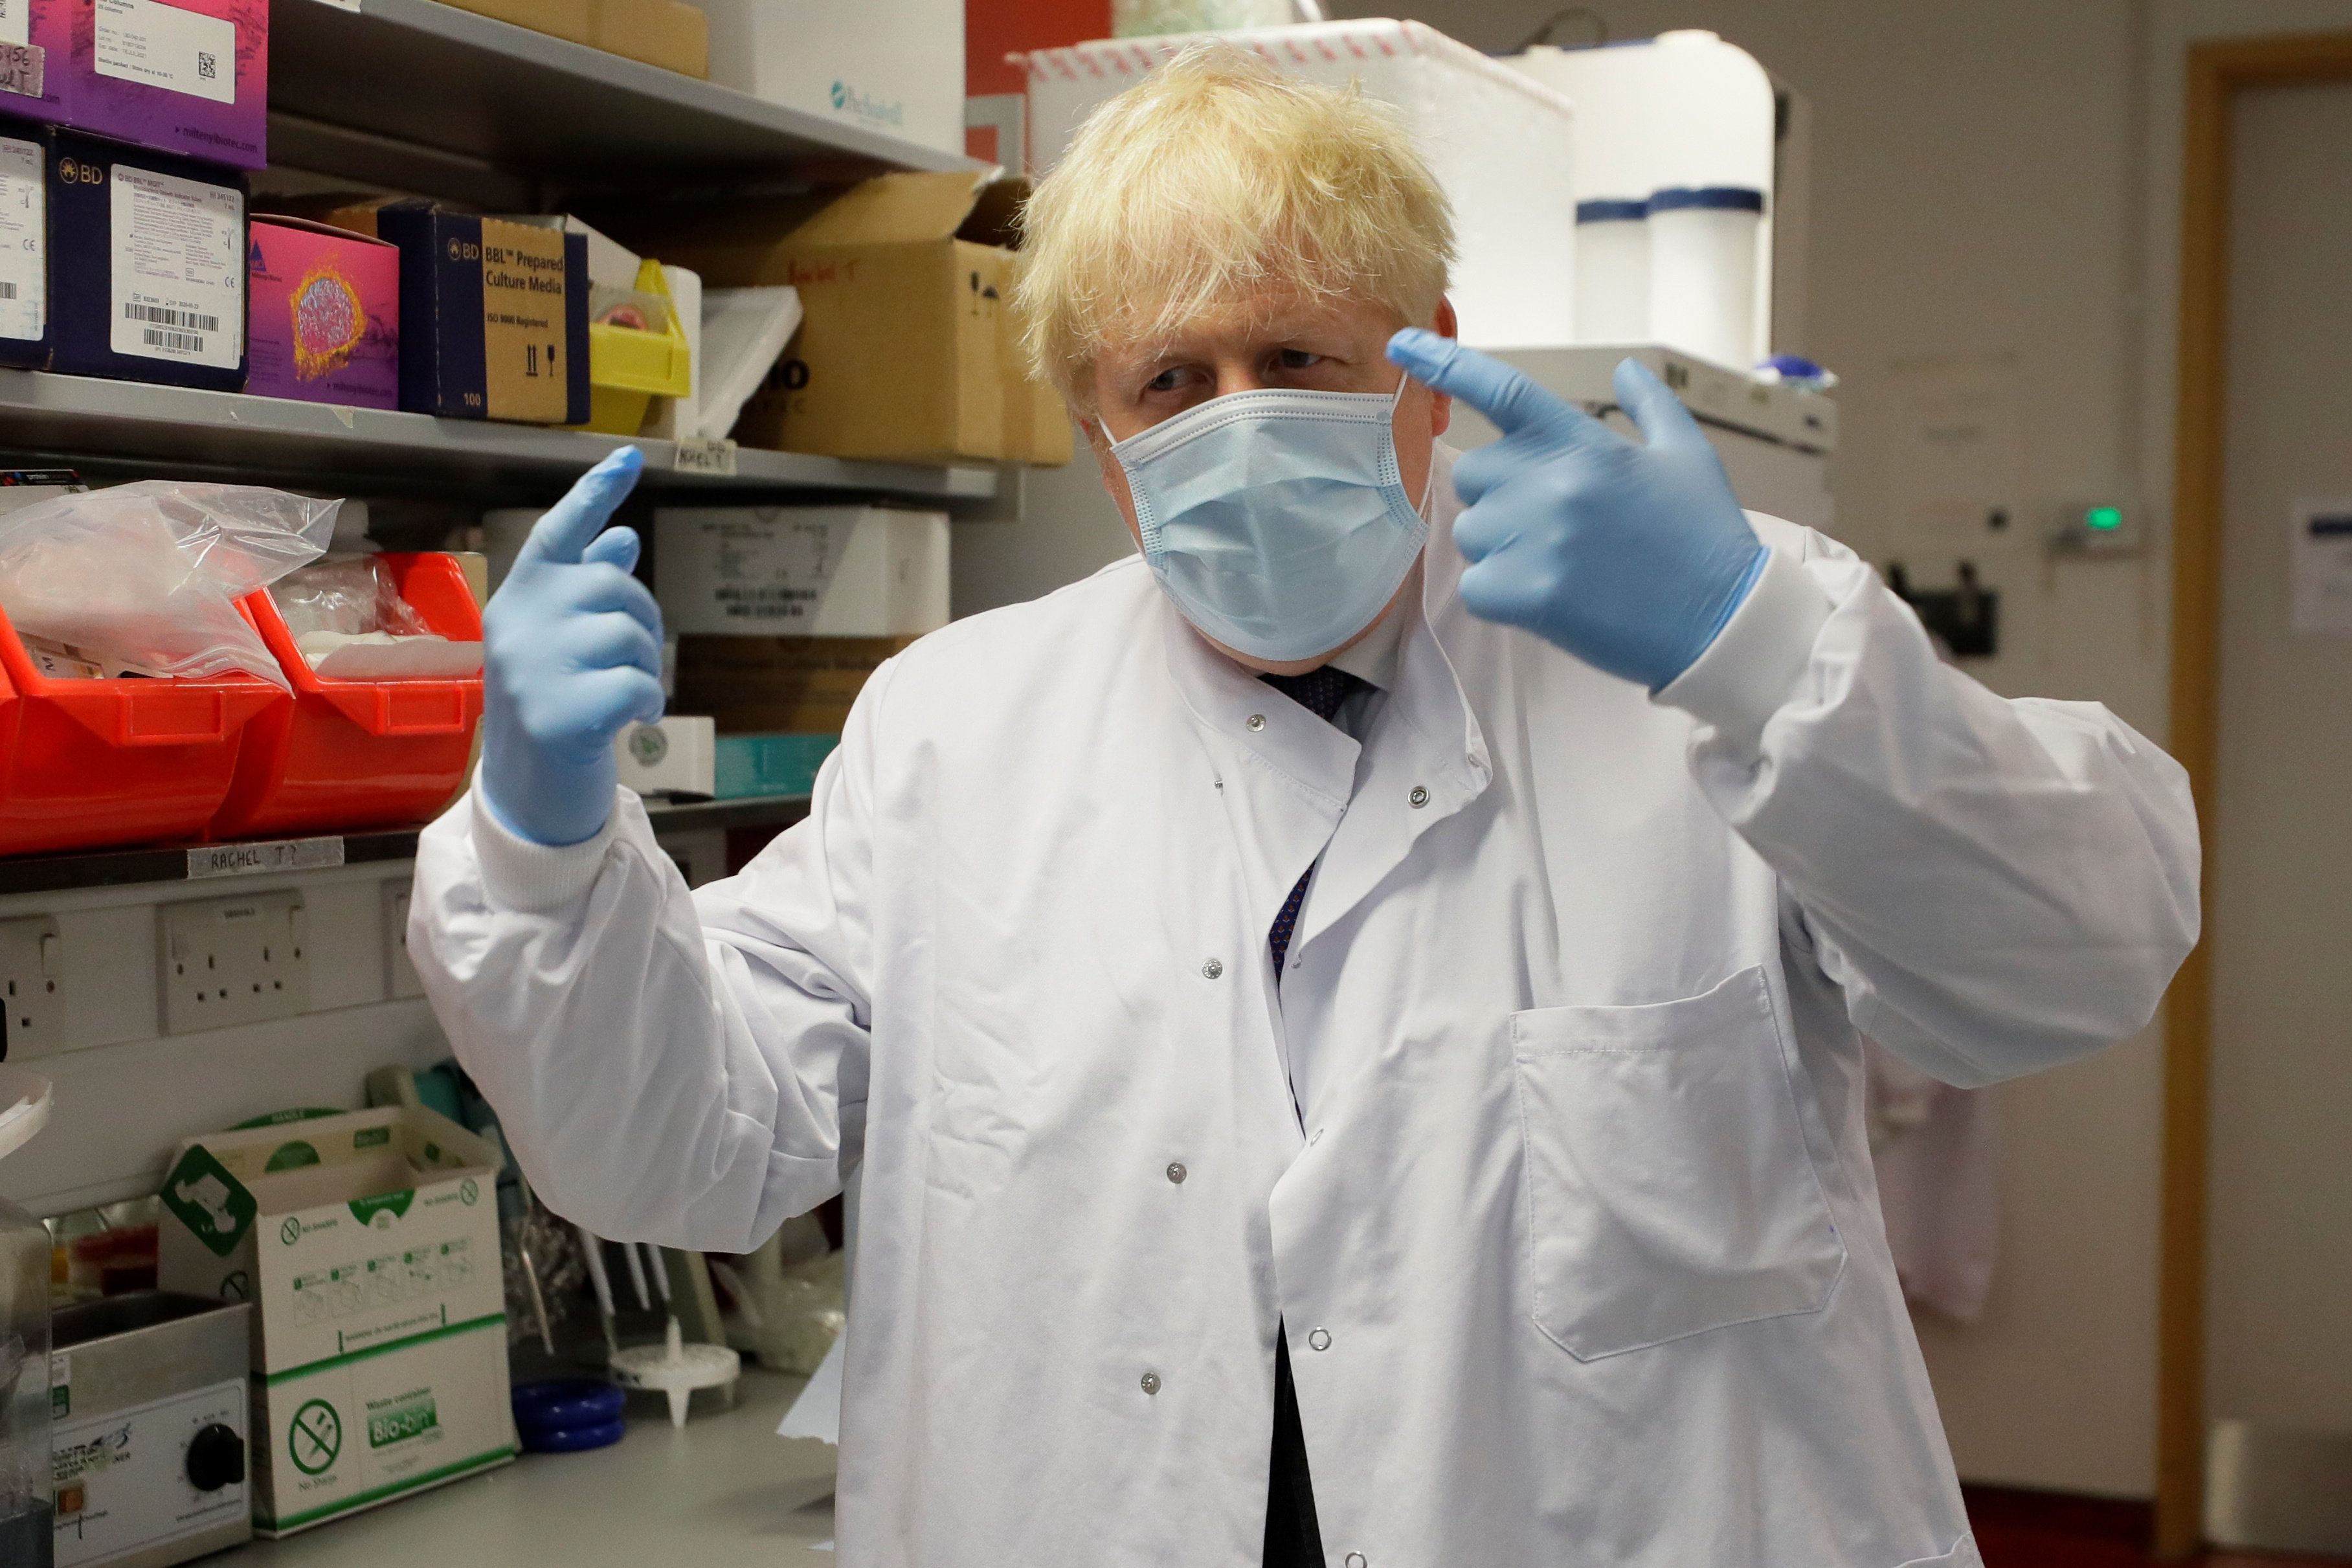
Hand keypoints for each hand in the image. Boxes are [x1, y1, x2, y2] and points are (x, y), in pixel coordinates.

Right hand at [479, 447, 664, 846]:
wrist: (527, 796)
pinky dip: (649, 702)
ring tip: (625, 696)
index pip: (557, 533)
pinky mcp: (559, 713)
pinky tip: (634, 721)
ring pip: (629, 632)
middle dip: (641, 619)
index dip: (595, 494)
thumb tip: (623, 537)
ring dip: (646, 666)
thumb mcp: (565, 644)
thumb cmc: (554, 710)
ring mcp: (532, 668)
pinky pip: (637, 683)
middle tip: (631, 661)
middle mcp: (517, 624)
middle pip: (612, 584)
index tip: (629, 456)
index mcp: (515, 600)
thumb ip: (589, 591)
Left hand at [1386, 330, 1765, 689]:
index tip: (1399, 344)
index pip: (1502, 389)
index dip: (1444, 363)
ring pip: (1472, 533)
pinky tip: (1549, 599)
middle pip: (1474, 474)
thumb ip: (1651, 407)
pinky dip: (1501, 596)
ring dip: (1502, 549)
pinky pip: (1476, 586)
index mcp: (1585, 442)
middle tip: (1554, 525)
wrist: (1722, 621)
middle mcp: (1553, 482)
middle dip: (1500, 496)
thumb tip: (1628, 370)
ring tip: (1562, 564)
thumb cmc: (1704, 537)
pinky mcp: (1528, 594)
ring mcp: (1538, 538)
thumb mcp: (1687, 456)